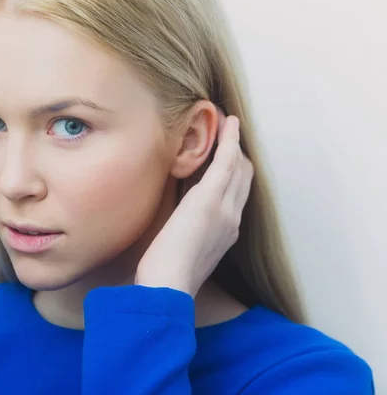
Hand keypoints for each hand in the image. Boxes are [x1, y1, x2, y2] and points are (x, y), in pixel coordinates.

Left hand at [135, 113, 253, 295]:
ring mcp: (225, 209)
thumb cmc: (167, 277)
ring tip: (227, 123)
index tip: (228, 154)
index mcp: (226, 232)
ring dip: (234, 142)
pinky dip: (230, 141)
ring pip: (239, 167)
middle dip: (239, 152)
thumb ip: (191, 233)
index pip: (237, 194)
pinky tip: (229, 124)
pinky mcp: (209, 201)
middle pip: (245, 177)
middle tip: (229, 131)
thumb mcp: (185, 252)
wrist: (168, 289)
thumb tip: (183, 221)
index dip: (236, 171)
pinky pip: (226, 162)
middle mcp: (233, 219)